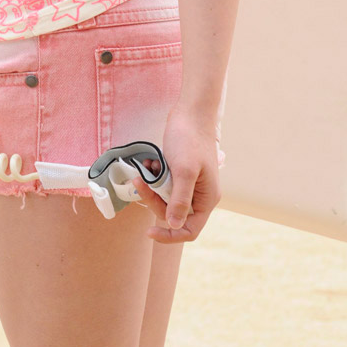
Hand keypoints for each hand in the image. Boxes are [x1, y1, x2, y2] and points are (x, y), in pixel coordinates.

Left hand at [132, 104, 220, 243]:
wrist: (190, 112)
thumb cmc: (190, 139)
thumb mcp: (184, 171)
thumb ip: (180, 200)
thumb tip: (174, 225)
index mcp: (207, 199)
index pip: (190, 230)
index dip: (170, 235)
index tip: (149, 232)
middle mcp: (200, 195)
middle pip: (174, 214)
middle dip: (154, 201)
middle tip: (140, 183)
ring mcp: (189, 183)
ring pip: (166, 199)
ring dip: (152, 188)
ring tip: (144, 170)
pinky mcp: (179, 172)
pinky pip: (164, 184)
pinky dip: (154, 177)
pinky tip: (150, 164)